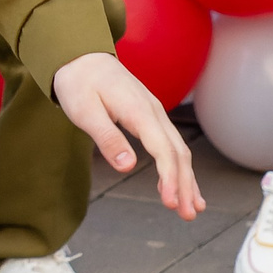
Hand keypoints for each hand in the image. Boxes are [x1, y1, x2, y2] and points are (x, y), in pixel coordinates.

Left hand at [51, 51, 205, 219]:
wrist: (81, 56)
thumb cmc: (79, 83)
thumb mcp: (84, 111)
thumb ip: (107, 137)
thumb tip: (127, 165)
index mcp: (139, 110)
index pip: (163, 149)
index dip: (170, 178)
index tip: (172, 203)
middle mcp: (153, 111)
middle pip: (178, 152)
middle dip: (186, 185)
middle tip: (188, 215)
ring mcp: (155, 113)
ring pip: (179, 149)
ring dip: (187, 179)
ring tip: (192, 209)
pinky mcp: (151, 116)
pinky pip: (171, 144)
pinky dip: (179, 167)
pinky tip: (180, 186)